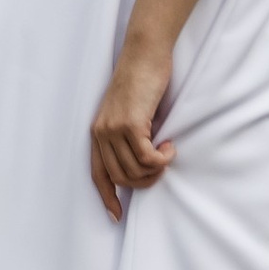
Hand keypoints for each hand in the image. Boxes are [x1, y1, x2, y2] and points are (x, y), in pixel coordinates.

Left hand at [89, 39, 173, 213]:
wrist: (144, 53)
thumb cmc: (142, 79)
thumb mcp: (130, 112)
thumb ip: (130, 136)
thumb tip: (143, 163)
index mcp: (98, 132)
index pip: (98, 174)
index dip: (107, 197)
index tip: (116, 215)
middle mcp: (101, 133)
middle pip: (121, 178)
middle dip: (144, 182)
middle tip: (161, 167)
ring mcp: (114, 129)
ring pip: (135, 170)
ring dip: (156, 169)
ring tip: (167, 153)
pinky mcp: (130, 124)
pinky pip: (147, 158)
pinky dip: (162, 158)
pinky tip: (170, 146)